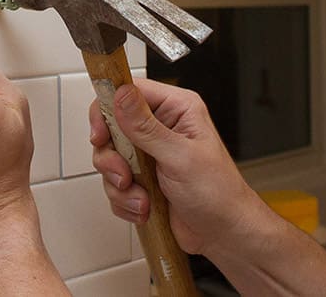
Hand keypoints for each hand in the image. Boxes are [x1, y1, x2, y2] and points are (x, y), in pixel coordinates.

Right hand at [90, 78, 261, 255]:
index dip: (108, 110)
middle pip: (112, 127)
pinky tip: (145, 207)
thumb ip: (146, 127)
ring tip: (142, 198)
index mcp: (176, 108)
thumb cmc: (219, 194)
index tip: (101, 135)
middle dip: (113, 158)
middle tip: (125, 175)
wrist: (224, 235)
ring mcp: (148, 153)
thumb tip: (122, 94)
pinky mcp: (141, 177)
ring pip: (110, 158)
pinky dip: (124, 200)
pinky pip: (114, 183)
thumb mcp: (181, 157)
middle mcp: (159, 126)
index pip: (128, 91)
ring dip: (121, 185)